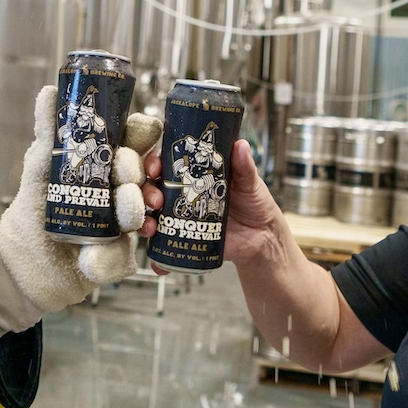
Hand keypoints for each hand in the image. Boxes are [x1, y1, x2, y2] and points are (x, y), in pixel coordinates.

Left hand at [0, 86, 162, 326]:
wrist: (19, 265)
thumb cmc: (34, 211)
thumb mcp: (40, 170)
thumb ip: (50, 135)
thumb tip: (50, 93)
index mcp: (108, 165)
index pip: (137, 141)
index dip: (143, 136)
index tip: (143, 132)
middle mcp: (121, 193)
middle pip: (143, 175)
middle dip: (135, 172)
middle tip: (126, 177)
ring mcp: (123, 228)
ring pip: (143, 216)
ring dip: (135, 211)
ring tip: (126, 217)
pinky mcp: (116, 261)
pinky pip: (120, 261)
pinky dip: (105, 261)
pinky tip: (93, 260)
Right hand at [143, 138, 283, 272]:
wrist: (263, 238)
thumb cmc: (255, 204)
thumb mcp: (250, 183)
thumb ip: (244, 167)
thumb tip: (241, 145)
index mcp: (195, 174)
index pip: (166, 162)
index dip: (154, 162)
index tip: (156, 168)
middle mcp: (182, 193)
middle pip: (152, 187)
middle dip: (147, 192)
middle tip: (156, 201)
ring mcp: (181, 216)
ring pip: (152, 214)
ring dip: (144, 220)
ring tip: (152, 227)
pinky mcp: (184, 238)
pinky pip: (164, 245)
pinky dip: (156, 255)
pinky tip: (158, 261)